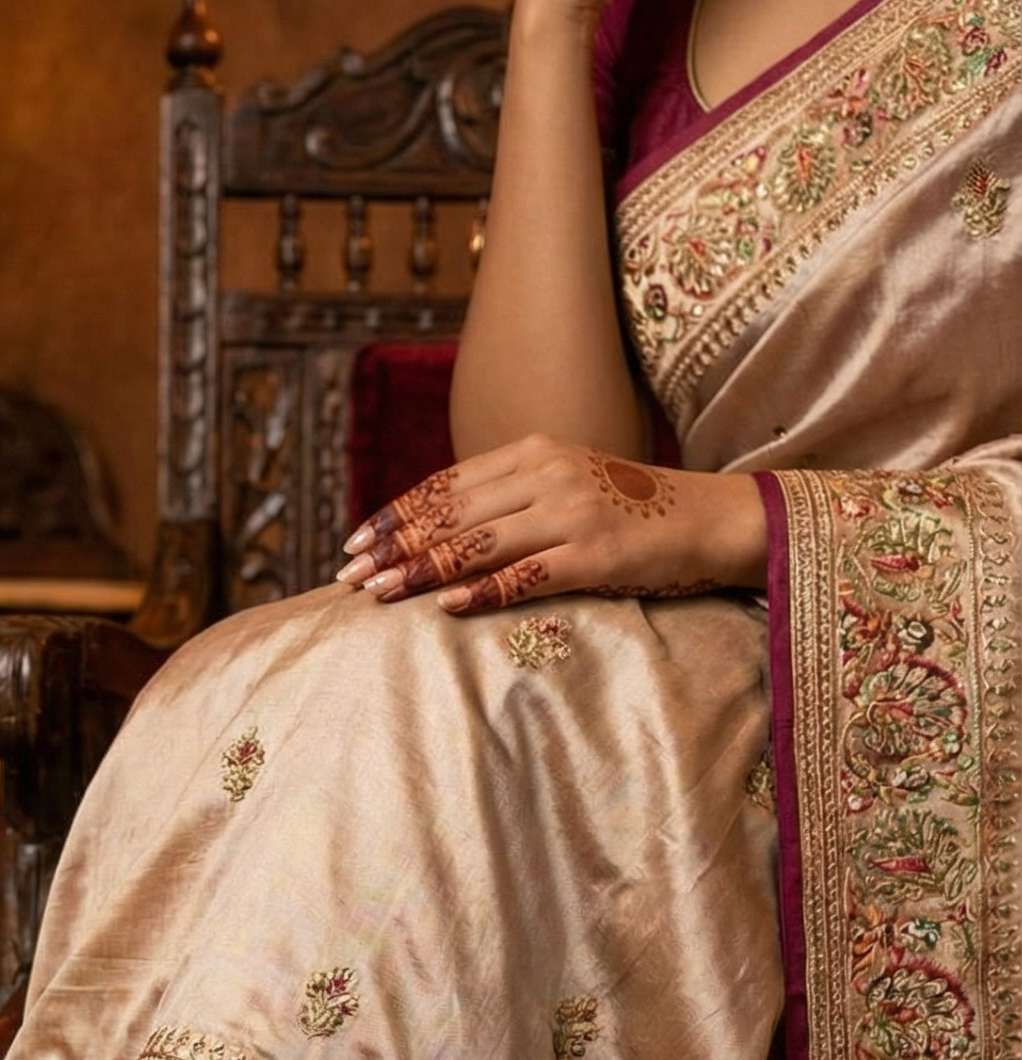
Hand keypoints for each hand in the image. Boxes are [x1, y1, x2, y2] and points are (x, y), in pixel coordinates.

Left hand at [336, 437, 767, 615]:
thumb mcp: (567, 488)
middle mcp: (547, 475)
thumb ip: (512, 499)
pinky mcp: (595, 554)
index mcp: (535, 453)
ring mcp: (571, 513)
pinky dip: (482, 590)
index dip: (394, 513)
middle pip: (451, 513)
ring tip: (377, 593)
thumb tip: (445, 530)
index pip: (446, 485)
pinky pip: (526, 574)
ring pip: (477, 543)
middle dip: (392, 545)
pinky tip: (445, 605)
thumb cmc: (633, 513)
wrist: (711, 520)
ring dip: (420, 569)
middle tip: (347, 575)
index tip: (354, 541)